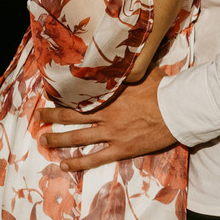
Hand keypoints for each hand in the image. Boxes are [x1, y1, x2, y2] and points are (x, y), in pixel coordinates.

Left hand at [38, 68, 176, 170]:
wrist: (178, 111)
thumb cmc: (164, 89)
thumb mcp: (146, 72)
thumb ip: (131, 68)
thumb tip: (126, 53)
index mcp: (110, 95)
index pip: (80, 96)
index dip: (64, 96)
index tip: (52, 95)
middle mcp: (106, 114)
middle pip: (71, 116)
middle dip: (52, 117)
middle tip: (40, 118)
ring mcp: (112, 133)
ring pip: (77, 138)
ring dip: (57, 140)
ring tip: (44, 140)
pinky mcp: (121, 148)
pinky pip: (94, 158)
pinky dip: (77, 163)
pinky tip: (64, 166)